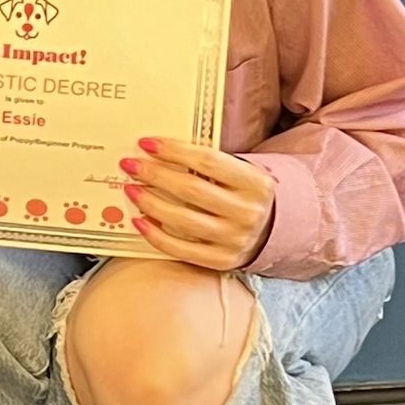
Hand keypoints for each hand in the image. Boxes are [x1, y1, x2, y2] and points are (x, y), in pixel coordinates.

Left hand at [119, 138, 275, 270]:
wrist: (273, 231)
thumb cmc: (246, 195)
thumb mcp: (242, 173)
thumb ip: (211, 164)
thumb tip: (161, 152)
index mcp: (255, 183)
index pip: (208, 161)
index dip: (174, 151)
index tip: (147, 143)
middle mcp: (247, 212)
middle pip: (191, 189)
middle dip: (155, 175)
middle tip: (130, 165)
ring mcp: (235, 239)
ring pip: (182, 220)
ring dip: (150, 203)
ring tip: (131, 189)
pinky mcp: (221, 260)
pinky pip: (181, 249)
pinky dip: (155, 235)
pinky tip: (139, 220)